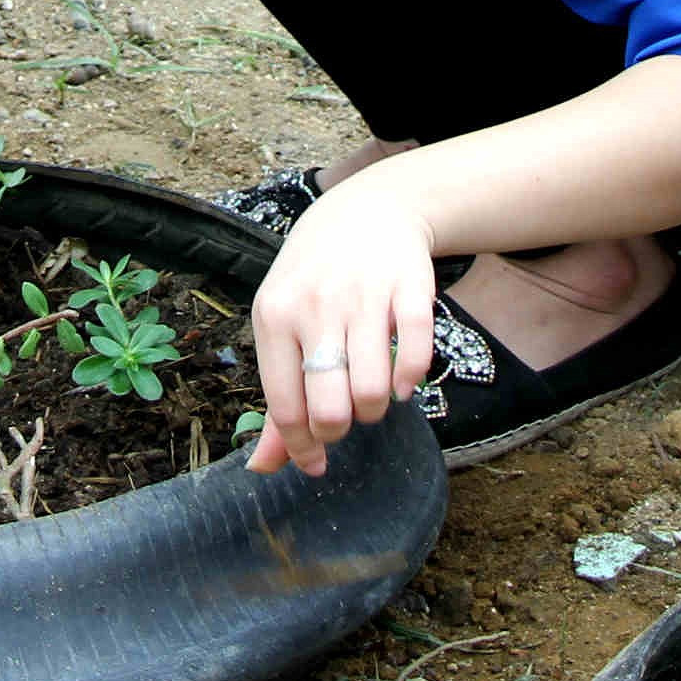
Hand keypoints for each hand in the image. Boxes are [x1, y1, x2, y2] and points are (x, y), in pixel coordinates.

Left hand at [242, 177, 437, 477]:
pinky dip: (410, 381)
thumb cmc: (312, 282)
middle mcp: (317, 305)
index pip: (286, 407)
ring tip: (368, 394)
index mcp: (274, 316)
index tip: (316, 462)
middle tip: (343, 413)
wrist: (364, 212)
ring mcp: (365, 295)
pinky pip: (416, 356)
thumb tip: (263, 468)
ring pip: (372, 391)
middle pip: (330, 408)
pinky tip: (400, 381)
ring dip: (374, 409)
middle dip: (340, 428)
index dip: (303, 449)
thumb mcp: (281, 327)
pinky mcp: (410, 288)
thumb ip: (277, 399)